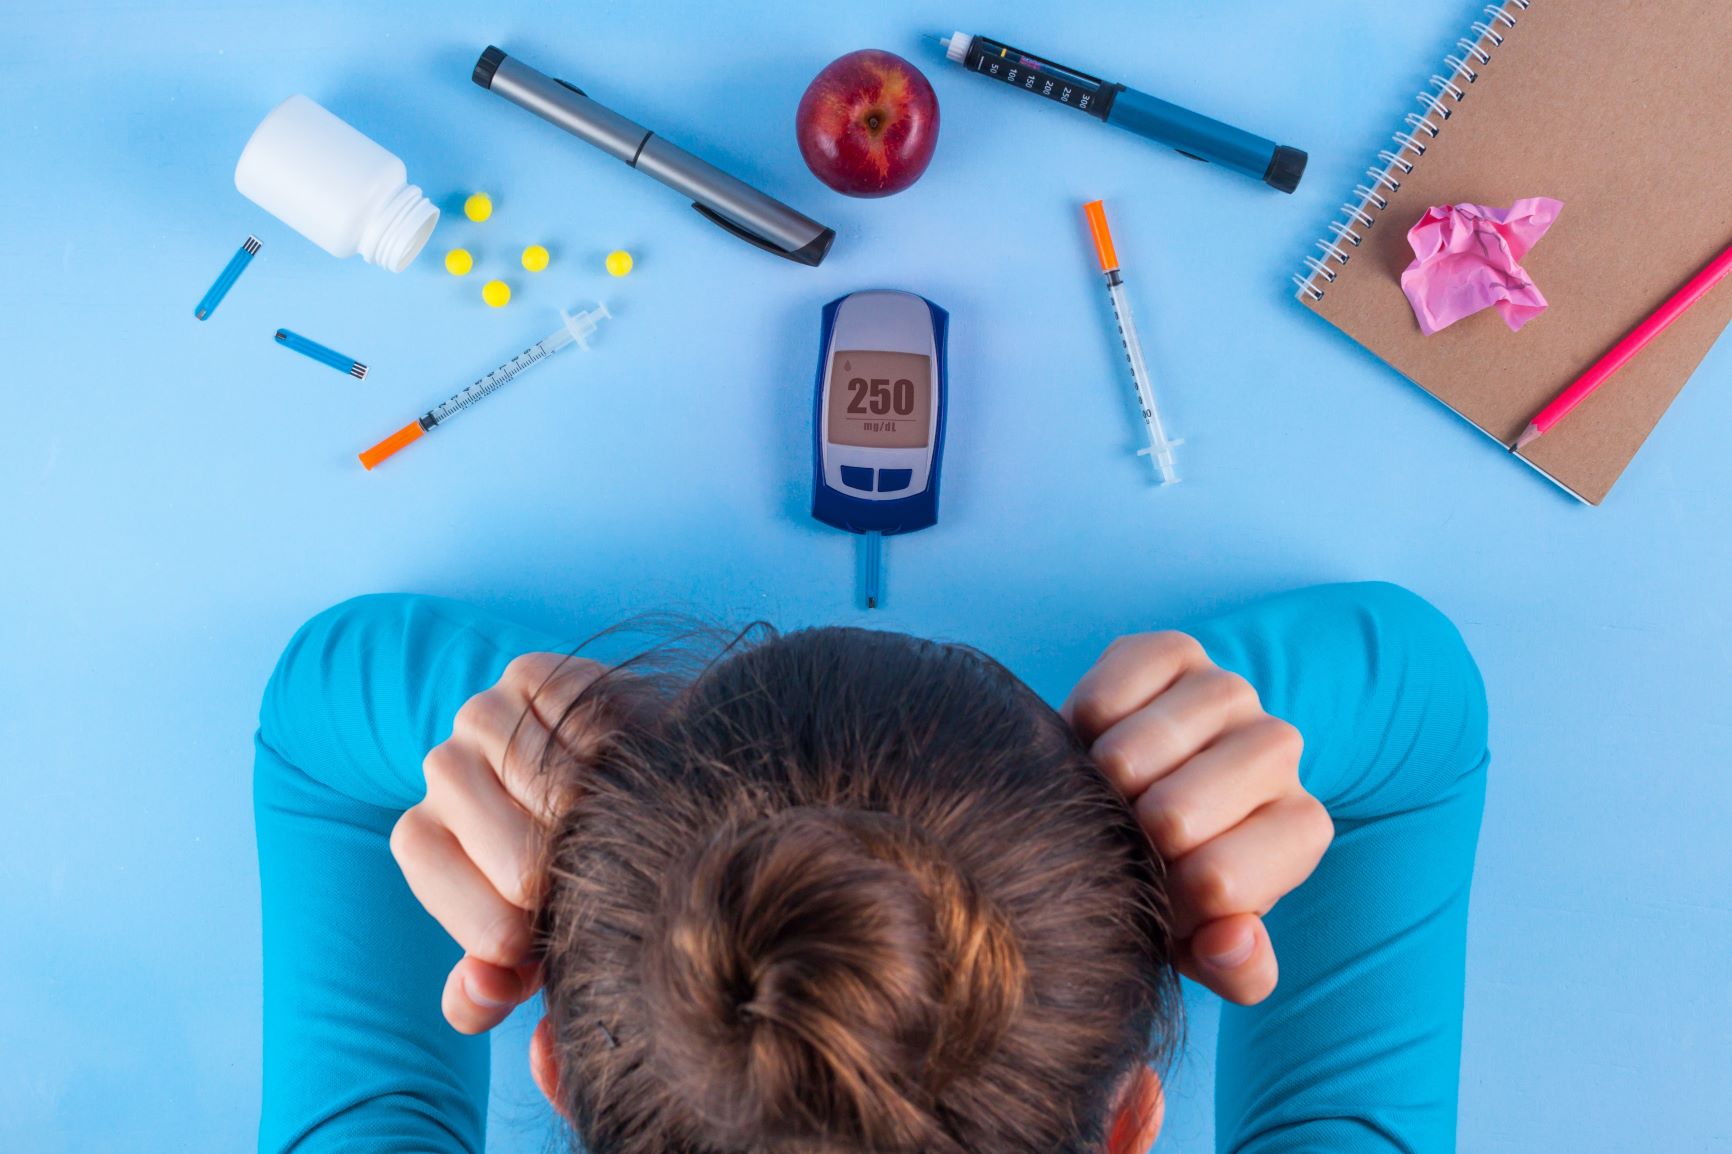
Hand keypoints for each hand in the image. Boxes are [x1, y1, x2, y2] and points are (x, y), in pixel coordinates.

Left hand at [390, 652, 604, 1033]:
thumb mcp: (520, 941)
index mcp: (418, 842)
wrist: (596, 758)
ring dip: (606, 819)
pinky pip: (590, 731)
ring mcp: (479, 715)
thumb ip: (487, 988)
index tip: (563, 924)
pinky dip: (620, 755)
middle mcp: (437, 771)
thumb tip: (487, 991)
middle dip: (577, 884)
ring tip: (617, 818)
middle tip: (602, 870)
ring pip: (564, 798)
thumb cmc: (552, 863)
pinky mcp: (529, 672)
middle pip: (526, 866)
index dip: (548, 944)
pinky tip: (621, 763)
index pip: (493, 931)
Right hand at [1061, 632, 1331, 1004]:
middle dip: (1130, 841)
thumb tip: (1232, 942)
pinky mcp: (1174, 649)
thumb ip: (1236, 967)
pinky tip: (1094, 744)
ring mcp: (1230, 691)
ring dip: (1099, 786)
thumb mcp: (1206, 937)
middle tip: (1127, 841)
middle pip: (1175, 815)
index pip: (1220, 883)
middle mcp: (1280, 749)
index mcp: (1301, 829)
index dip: (1169, 905)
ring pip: (1131, 754)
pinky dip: (1081, 729)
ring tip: (1108, 796)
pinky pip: (1103, 697)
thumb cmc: (1178, 869)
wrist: (1150, 780)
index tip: (1163, 896)